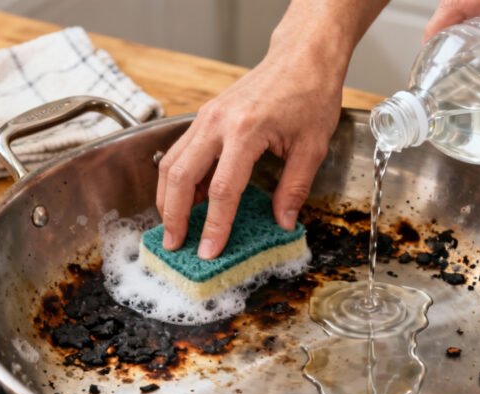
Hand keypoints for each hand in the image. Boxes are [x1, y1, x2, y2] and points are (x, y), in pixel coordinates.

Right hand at [156, 0, 388, 259]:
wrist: (302, 57)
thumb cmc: (310, 95)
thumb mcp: (312, 147)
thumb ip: (294, 188)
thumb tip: (282, 223)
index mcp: (246, 132)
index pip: (222, 190)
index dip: (214, 225)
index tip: (208, 251)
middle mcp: (218, 123)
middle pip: (180, 176)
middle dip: (173, 216)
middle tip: (175, 245)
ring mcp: (207, 117)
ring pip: (171, 163)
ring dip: (167, 198)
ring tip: (173, 227)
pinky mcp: (205, 116)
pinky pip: (180, 151)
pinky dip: (176, 178)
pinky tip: (184, 199)